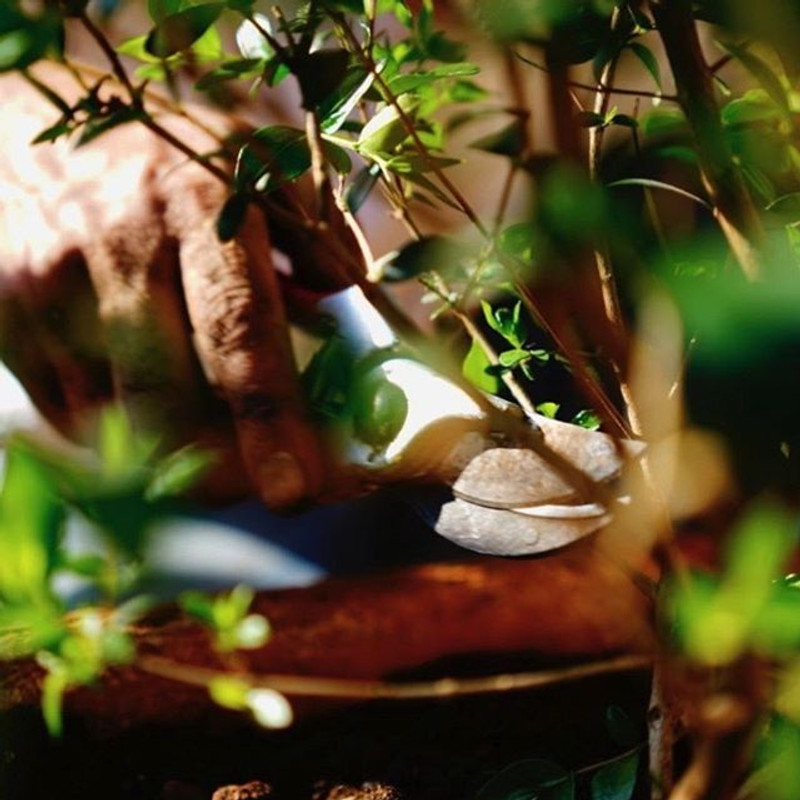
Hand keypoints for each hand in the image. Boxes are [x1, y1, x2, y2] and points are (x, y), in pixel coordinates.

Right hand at [0, 63, 324, 507]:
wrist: (20, 136)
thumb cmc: (164, 158)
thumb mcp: (251, 161)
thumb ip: (313, 232)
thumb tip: (354, 308)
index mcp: (195, 200)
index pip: (237, 329)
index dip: (269, 420)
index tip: (297, 487)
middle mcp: (118, 244)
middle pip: (170, 398)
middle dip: (226, 469)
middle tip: (276, 491)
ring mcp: (51, 288)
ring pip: (119, 423)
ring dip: (182, 466)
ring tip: (230, 461)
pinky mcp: (9, 323)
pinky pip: (75, 419)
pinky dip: (130, 445)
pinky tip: (167, 429)